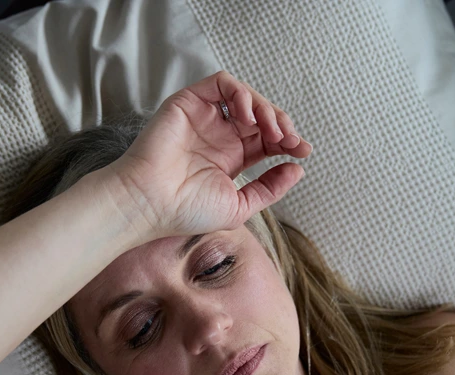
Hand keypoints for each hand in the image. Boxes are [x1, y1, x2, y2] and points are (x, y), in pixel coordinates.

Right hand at [106, 70, 312, 240]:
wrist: (152, 203)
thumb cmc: (186, 211)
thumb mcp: (240, 205)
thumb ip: (270, 188)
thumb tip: (297, 169)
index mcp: (231, 158)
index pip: (267, 139)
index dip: (288, 141)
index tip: (303, 152)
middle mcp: (219, 135)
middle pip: (261, 116)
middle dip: (283, 124)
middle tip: (291, 141)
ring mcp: (205, 117)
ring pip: (246, 97)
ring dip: (267, 108)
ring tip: (273, 130)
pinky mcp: (190, 102)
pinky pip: (223, 84)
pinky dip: (242, 94)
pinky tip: (247, 117)